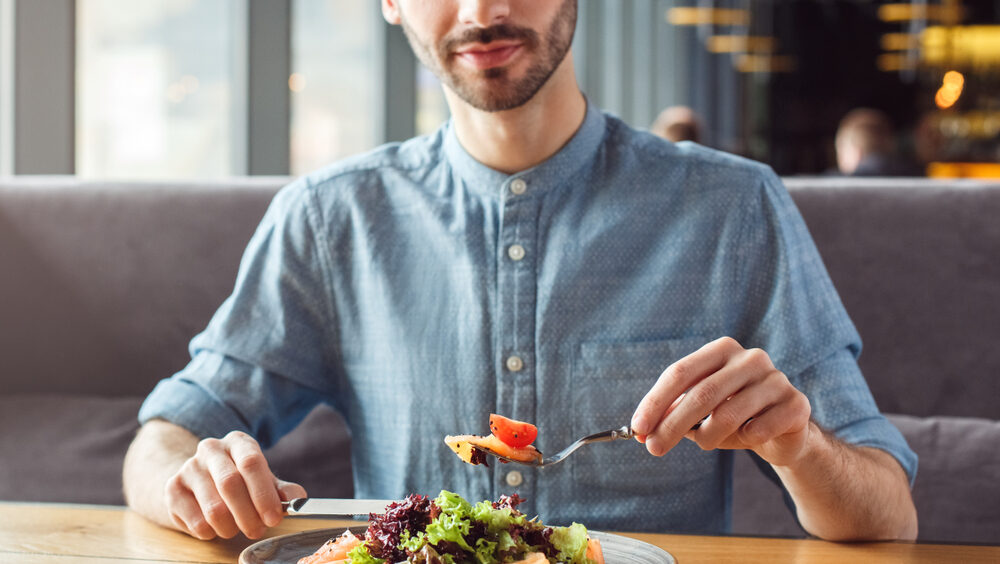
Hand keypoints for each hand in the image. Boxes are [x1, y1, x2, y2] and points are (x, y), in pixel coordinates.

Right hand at [164, 430, 305, 539]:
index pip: (251, 462)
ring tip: (236, 528)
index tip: (274, 517)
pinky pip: (196, 522)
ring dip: (230, 526)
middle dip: (248, 515)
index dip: (264, 493)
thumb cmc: (237, 481)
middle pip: (230, 484)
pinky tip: (215, 527)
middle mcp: (211, 449)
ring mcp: (189, 468)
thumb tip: (298, 499)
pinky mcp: (172, 489)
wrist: (195, 482)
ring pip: (213, 508)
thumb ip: (281, 490)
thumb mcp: (262, 480)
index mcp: (238, 442)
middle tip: (258, 530)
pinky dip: (211, 532)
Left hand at [630, 337, 811, 466]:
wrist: (783, 431)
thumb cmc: (732, 416)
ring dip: (708, 437)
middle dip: (672, 424)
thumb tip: (642, 430)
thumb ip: (672, 413)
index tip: (638, 427)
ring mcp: (776, 379)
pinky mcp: (796, 404)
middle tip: (654, 448)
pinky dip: (744, 440)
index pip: (680, 372)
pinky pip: (758, 429)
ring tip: (705, 444)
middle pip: (701, 393)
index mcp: (722, 350)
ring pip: (728, 414)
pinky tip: (748, 438)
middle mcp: (750, 358)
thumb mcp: (699, 412)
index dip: (656, 401)